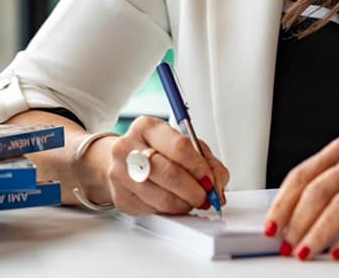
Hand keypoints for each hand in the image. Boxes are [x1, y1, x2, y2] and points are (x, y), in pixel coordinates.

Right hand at [83, 115, 229, 214]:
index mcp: (147, 127)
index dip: (199, 168)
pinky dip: (170, 211)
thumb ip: (206, 161)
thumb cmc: (156, 150)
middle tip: (206, 197)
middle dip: (194, 190)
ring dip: (184, 204)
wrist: (121, 159)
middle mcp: (129, 147)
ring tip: (192, 201)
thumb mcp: (184, 144)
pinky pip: (152, 209)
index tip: (210, 180)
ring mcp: (120, 173)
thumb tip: (218, 184)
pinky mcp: (120, 197)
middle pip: (169, 173)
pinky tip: (175, 203)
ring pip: (161, 196)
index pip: (179, 147)